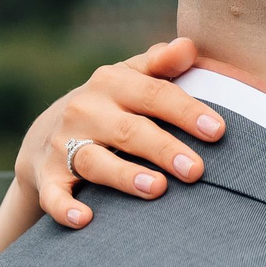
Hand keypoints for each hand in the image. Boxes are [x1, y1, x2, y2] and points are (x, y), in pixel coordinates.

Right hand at [21, 37, 222, 229]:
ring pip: (95, 161)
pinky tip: (86, 220)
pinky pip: (54, 195)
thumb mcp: (132, 78)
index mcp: (112, 82)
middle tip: (196, 170)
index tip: (217, 131)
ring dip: (125, 176)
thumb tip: (189, 46)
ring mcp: (64, 144)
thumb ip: (161, 65)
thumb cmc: (112, 105)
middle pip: (129, 130)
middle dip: (163, 149)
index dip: (186, 112)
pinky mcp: (48, 176)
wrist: (48, 132)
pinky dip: (66, 208)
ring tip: (157, 188)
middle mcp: (85, 111)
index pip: (154, 94)